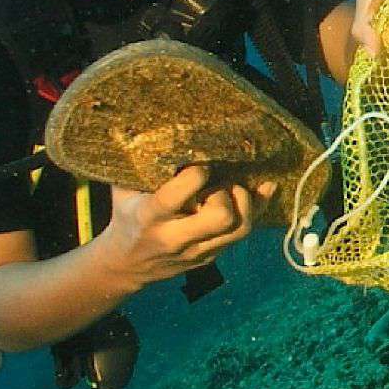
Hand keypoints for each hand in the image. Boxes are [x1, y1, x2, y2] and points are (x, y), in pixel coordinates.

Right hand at [103, 165, 276, 288]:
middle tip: (218, 182)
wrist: (126, 265)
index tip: (198, 164)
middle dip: (225, 192)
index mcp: (150, 217)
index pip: (178, 196)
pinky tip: (263, 186)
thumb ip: (140, 164)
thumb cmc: (127, 215)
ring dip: (244, 202)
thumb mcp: (124, 190)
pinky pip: (245, 233)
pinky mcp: (212, 257)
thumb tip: (155, 123)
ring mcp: (197, 252)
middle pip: (222, 216)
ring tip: (234, 187)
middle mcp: (176, 238)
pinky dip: (257, 207)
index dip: (196, 174)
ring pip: (242, 228)